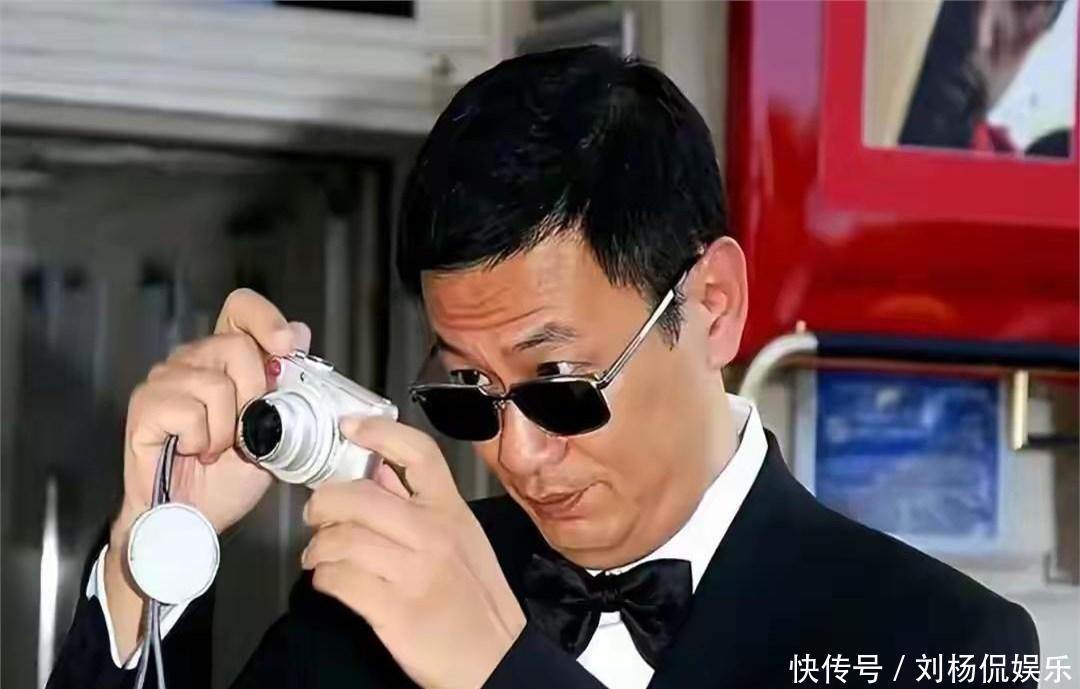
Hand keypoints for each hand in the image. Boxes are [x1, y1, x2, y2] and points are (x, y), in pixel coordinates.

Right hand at [106, 288, 308, 657]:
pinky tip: (194, 451)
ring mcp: (164, 381)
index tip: (285, 344)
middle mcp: (191, 360)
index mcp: (224, 359)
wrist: (195, 519)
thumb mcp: (276, 431)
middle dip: (253, 393)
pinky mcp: (145, 407)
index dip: (264, 317)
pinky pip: (188, 410)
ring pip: (214, 383)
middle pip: (234, 344)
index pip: (240, 309)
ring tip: (217, 448)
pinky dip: (201, 439)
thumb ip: (287, 386)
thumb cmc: (229, 477)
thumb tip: (300, 333)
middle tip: (245, 430)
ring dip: (227, 427)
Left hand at [302, 417, 525, 688]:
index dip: (378, 433)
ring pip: (341, 539)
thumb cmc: (475, 600)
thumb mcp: (461, 539)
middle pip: (359, 496)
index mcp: (452, 511)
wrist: (496, 659)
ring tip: (318, 555)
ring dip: (318, 547)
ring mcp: (414, 572)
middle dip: (323, 503)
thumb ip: (420, 505)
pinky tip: (329, 580)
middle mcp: (434, 535)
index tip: (349, 426)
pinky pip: (338, 581)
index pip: (418, 454)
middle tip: (316, 513)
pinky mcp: (394, 610)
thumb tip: (379, 473)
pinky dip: (323, 579)